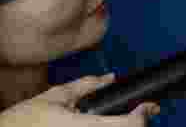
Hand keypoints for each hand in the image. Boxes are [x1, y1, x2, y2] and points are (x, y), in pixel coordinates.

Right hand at [0, 75, 157, 126]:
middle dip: (137, 122)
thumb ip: (85, 86)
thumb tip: (109, 77)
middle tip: (143, 112)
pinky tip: (110, 123)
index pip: (128, 125)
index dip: (142, 114)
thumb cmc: (21, 122)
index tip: (148, 106)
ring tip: (128, 117)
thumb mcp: (54, 97)